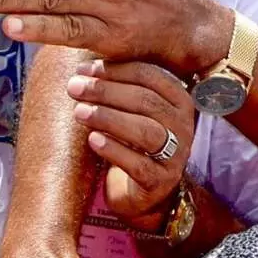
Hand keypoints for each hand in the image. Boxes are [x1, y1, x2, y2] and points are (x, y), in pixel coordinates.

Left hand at [69, 60, 195, 231]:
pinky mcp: (160, 180)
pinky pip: (139, 164)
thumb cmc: (132, 140)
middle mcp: (183, 125)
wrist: (141, 189)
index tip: (83, 69)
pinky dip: (114, 150)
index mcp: (178, 99)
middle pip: (145, 101)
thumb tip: (82, 68)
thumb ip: (118, 87)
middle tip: (74, 87)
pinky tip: (93, 140)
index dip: (115, 70)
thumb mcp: (131, 110)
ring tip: (79, 112)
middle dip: (106, 92)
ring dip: (109, 118)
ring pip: (145, 131)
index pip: (149, 76)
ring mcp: (176, 155)